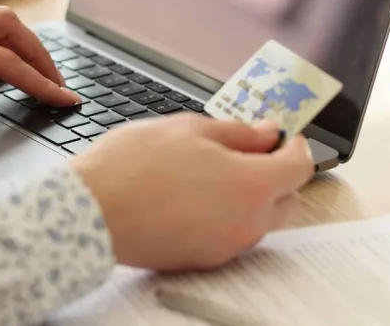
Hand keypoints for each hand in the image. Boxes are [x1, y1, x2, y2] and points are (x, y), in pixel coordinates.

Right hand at [71, 115, 314, 270]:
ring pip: (258, 220)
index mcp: (251, 185)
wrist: (90, 212)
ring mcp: (226, 246)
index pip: (299, 167)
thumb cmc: (133, 167)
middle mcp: (246, 222)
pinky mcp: (203, 260)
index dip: (295, 146)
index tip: (284, 136)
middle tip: (249, 151)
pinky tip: (194, 196)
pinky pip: (230, 236)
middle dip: (277, 174)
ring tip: (212, 172)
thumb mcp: (190, 129)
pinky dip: (225, 216)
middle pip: (287, 200)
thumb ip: (238, 133)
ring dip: (250, 197)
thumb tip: (266, 134)